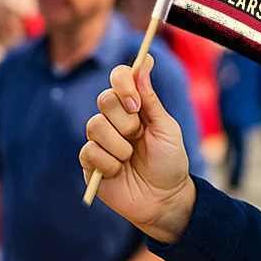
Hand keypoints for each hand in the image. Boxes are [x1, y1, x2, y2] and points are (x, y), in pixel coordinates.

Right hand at [79, 55, 196, 243]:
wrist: (166, 198)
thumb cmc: (170, 163)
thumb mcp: (167, 129)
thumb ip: (151, 99)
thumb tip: (144, 62)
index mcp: (134, 108)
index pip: (118, 78)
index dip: (122, 83)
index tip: (135, 103)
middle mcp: (114, 120)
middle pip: (104, 100)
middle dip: (125, 121)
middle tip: (138, 136)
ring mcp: (100, 140)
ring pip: (94, 126)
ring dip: (120, 146)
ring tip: (131, 159)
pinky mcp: (89, 162)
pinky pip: (89, 152)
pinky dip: (109, 164)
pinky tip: (119, 172)